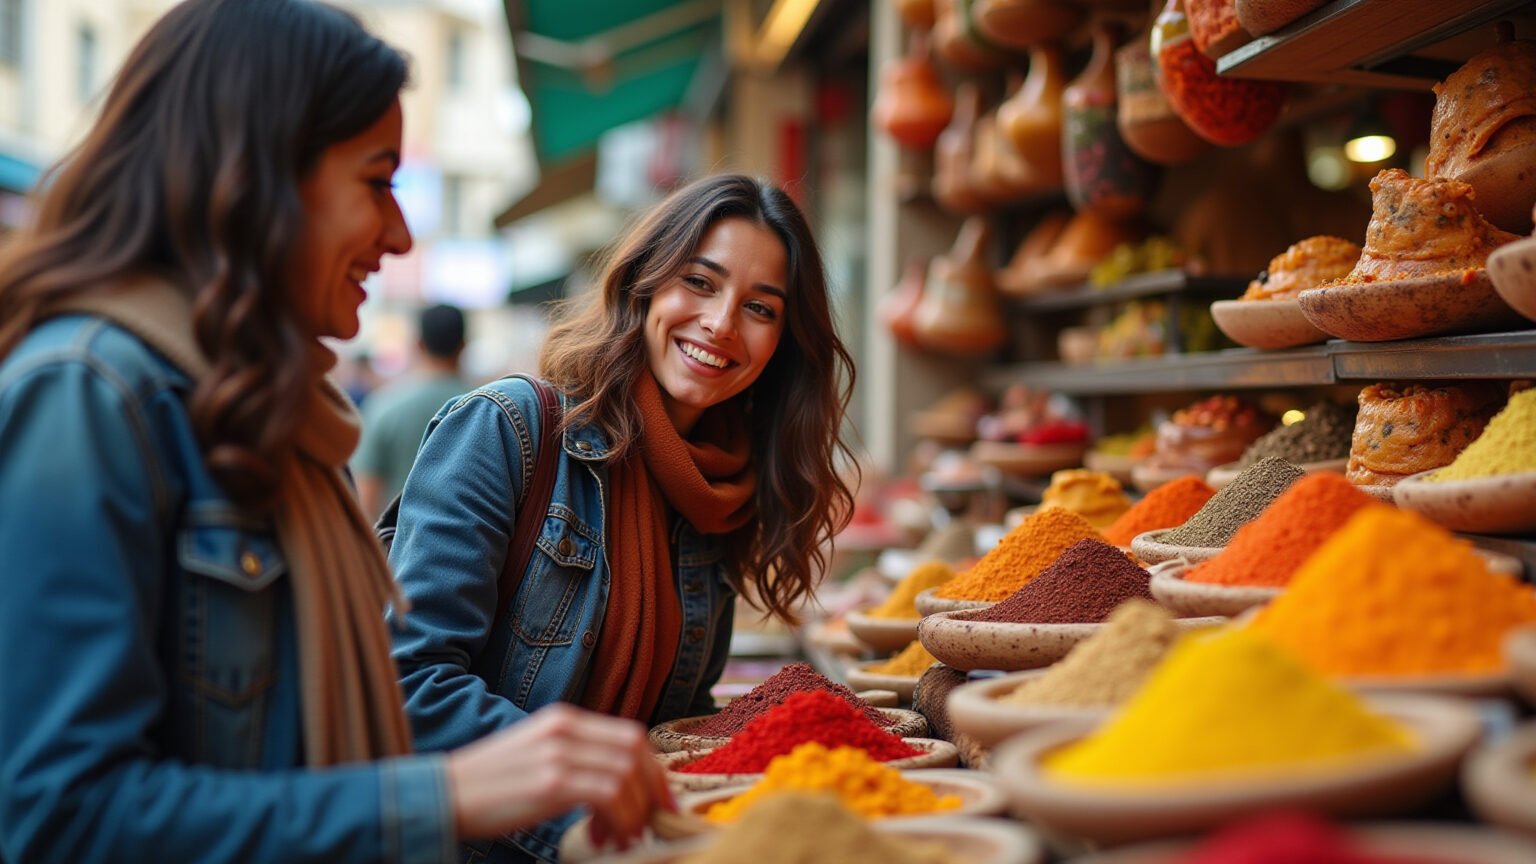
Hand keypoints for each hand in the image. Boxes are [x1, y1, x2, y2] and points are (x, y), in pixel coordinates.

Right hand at [445, 704, 672, 847]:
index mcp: (564, 719)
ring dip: (635, 812)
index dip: (653, 770)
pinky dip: (619, 820)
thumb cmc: (489, 785)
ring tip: (621, 838)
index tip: (659, 800)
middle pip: (636, 750)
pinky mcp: (551, 782)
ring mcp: (558, 754)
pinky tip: (606, 838)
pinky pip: (608, 795)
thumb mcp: (537, 755)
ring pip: (626, 775)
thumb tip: (618, 788)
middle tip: (653, 821)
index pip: (630, 735)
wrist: (443, 794)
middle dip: (653, 790)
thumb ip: (575, 758)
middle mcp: (565, 729)